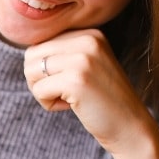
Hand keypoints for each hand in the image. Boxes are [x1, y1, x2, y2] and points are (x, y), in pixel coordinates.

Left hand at [24, 29, 158, 158]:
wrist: (130, 126)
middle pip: (32, 56)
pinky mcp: (76, 80)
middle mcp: (87, 40)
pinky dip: (48, 104)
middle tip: (61, 93)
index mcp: (90, 33)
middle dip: (38, 80)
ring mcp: (82, 59)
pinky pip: (38, 90)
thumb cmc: (102, 101)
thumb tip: (28, 54)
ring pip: (31, 72)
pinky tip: (71, 106)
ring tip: (67, 98)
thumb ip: (63, 54)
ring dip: (42, 92)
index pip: (40, 44)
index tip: (67, 82)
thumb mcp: (86, 66)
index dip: (44, 70)